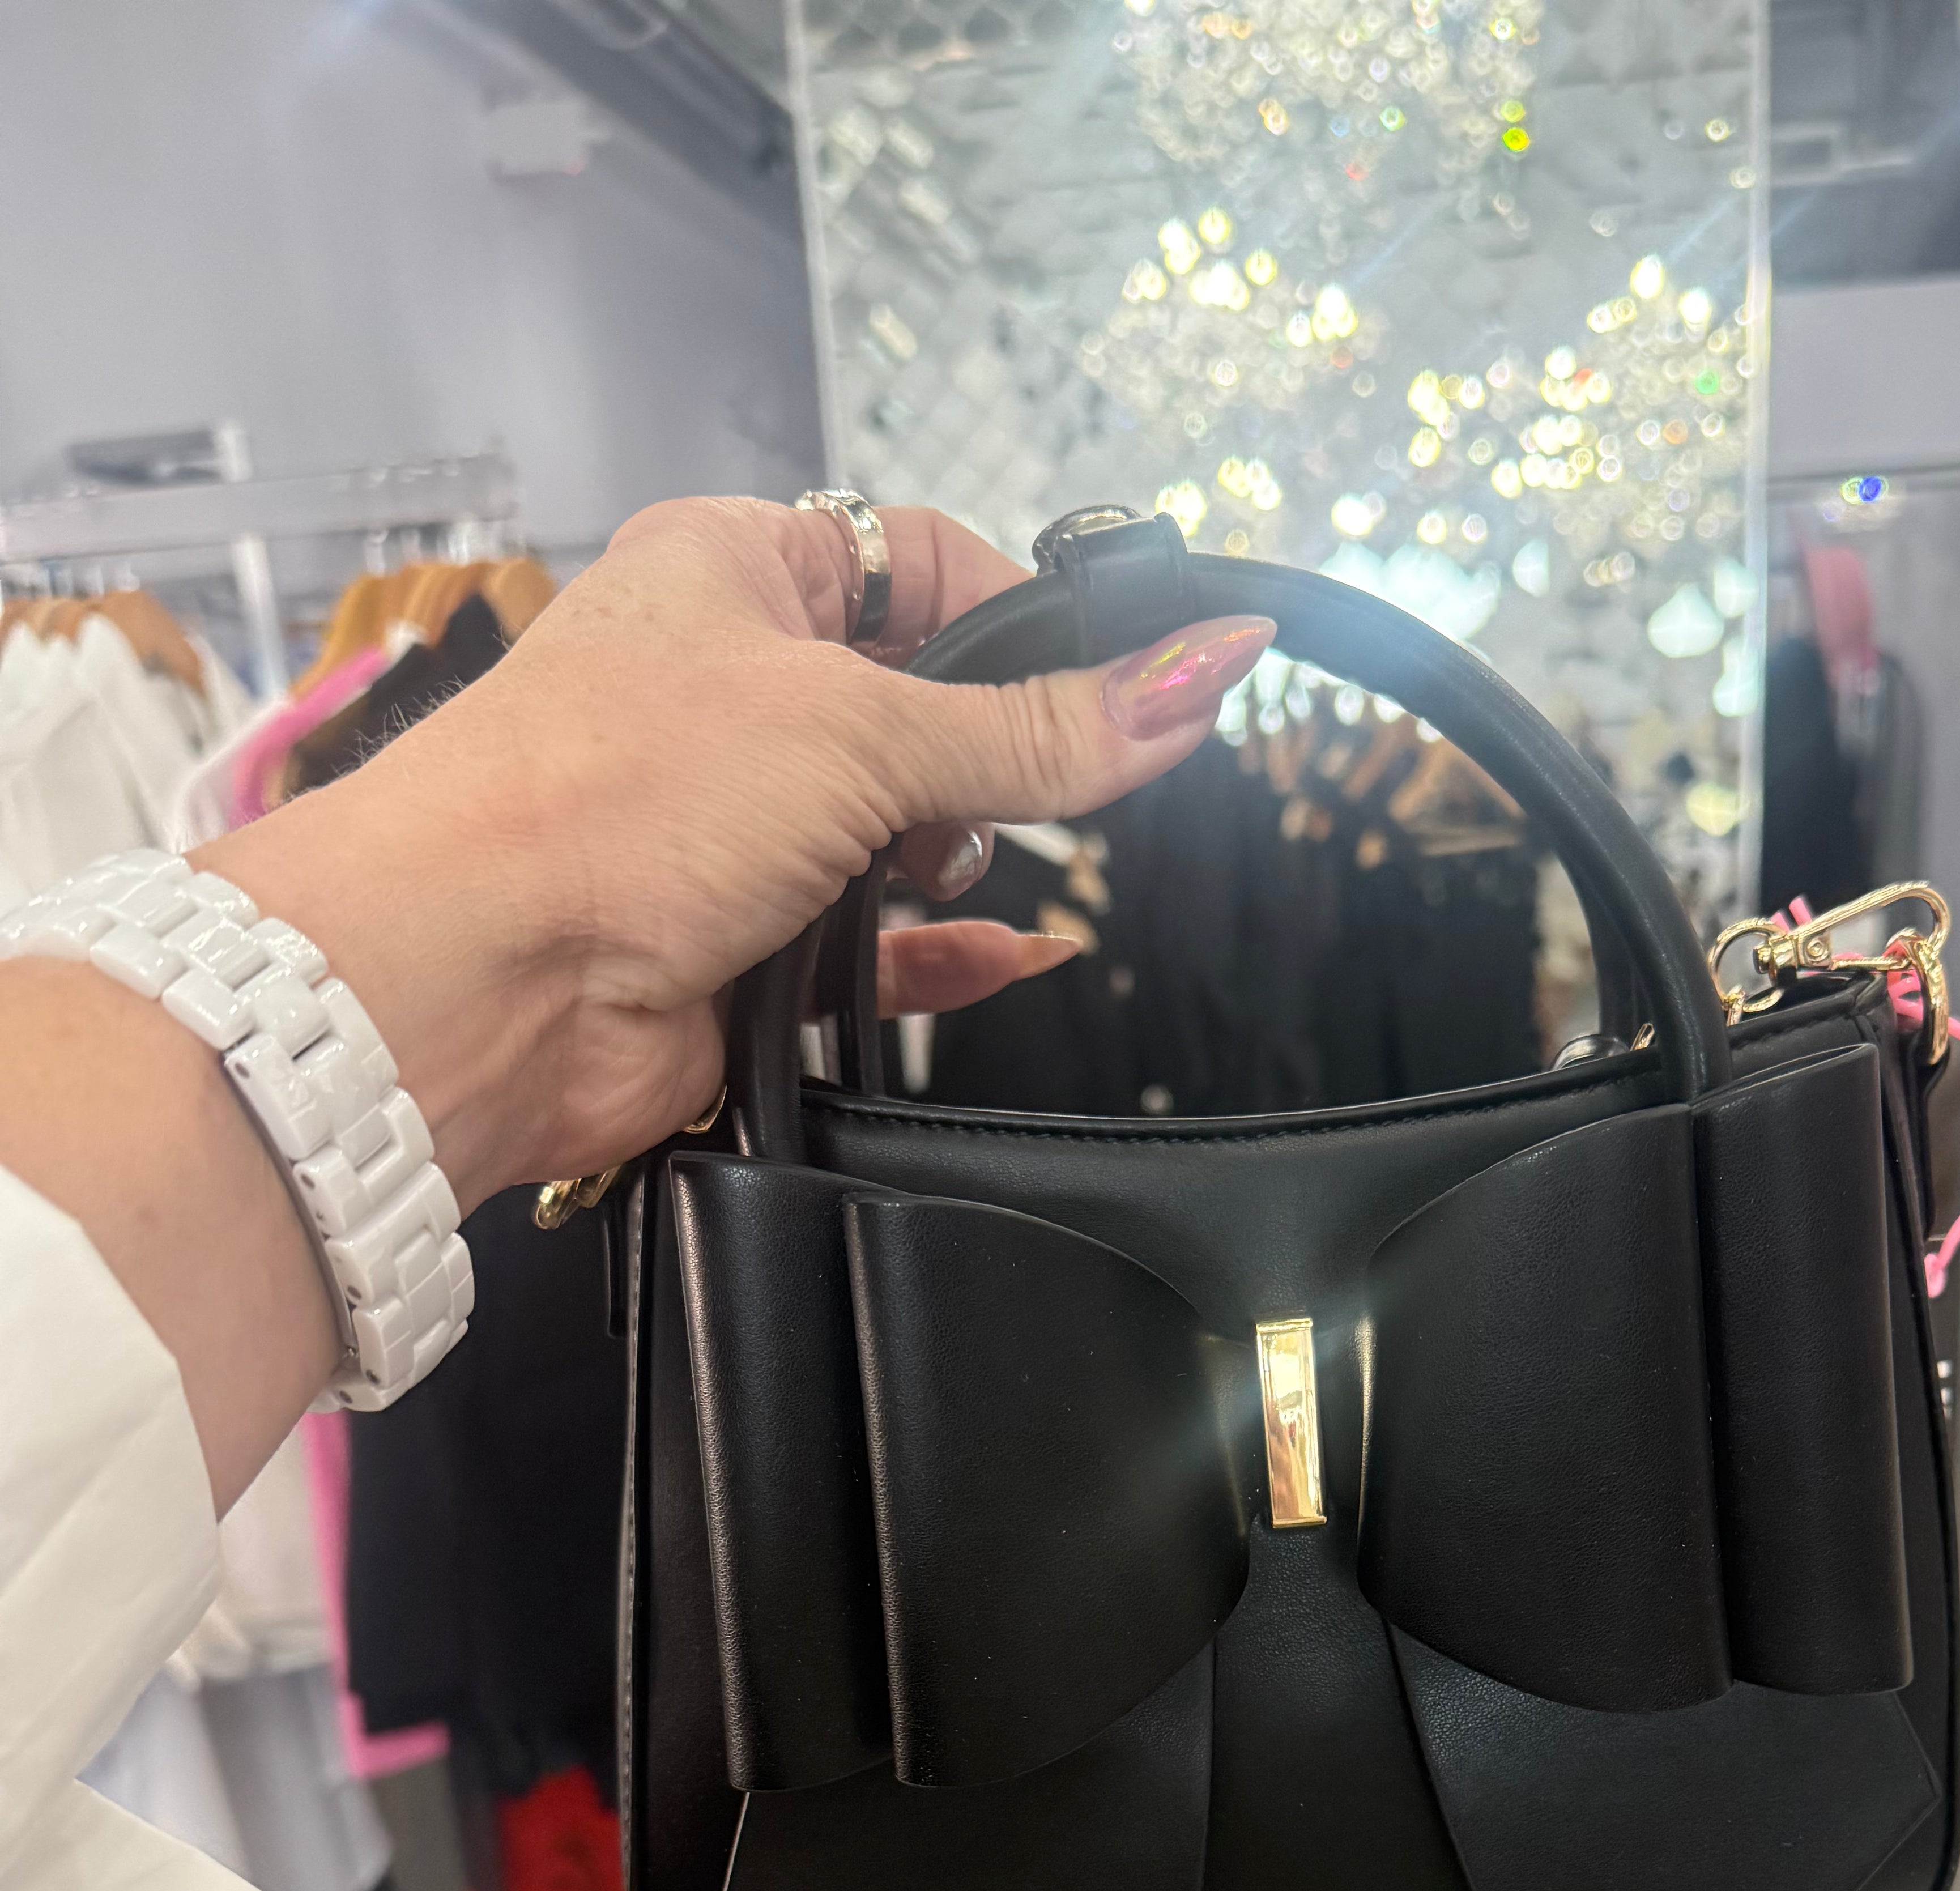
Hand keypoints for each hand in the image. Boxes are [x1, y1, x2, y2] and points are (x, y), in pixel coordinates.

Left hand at [213, 499, 1273, 1211]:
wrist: (473, 977)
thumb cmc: (609, 799)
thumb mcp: (865, 730)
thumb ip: (1044, 729)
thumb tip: (1204, 672)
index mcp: (733, 569)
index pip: (921, 561)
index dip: (1022, 614)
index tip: (1111, 676)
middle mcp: (728, 690)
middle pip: (922, 706)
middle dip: (985, 757)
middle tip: (1015, 787)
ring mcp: (731, 825)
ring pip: (900, 836)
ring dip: (954, 863)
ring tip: (948, 871)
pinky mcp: (741, 948)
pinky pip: (881, 953)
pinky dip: (948, 959)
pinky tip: (1014, 960)